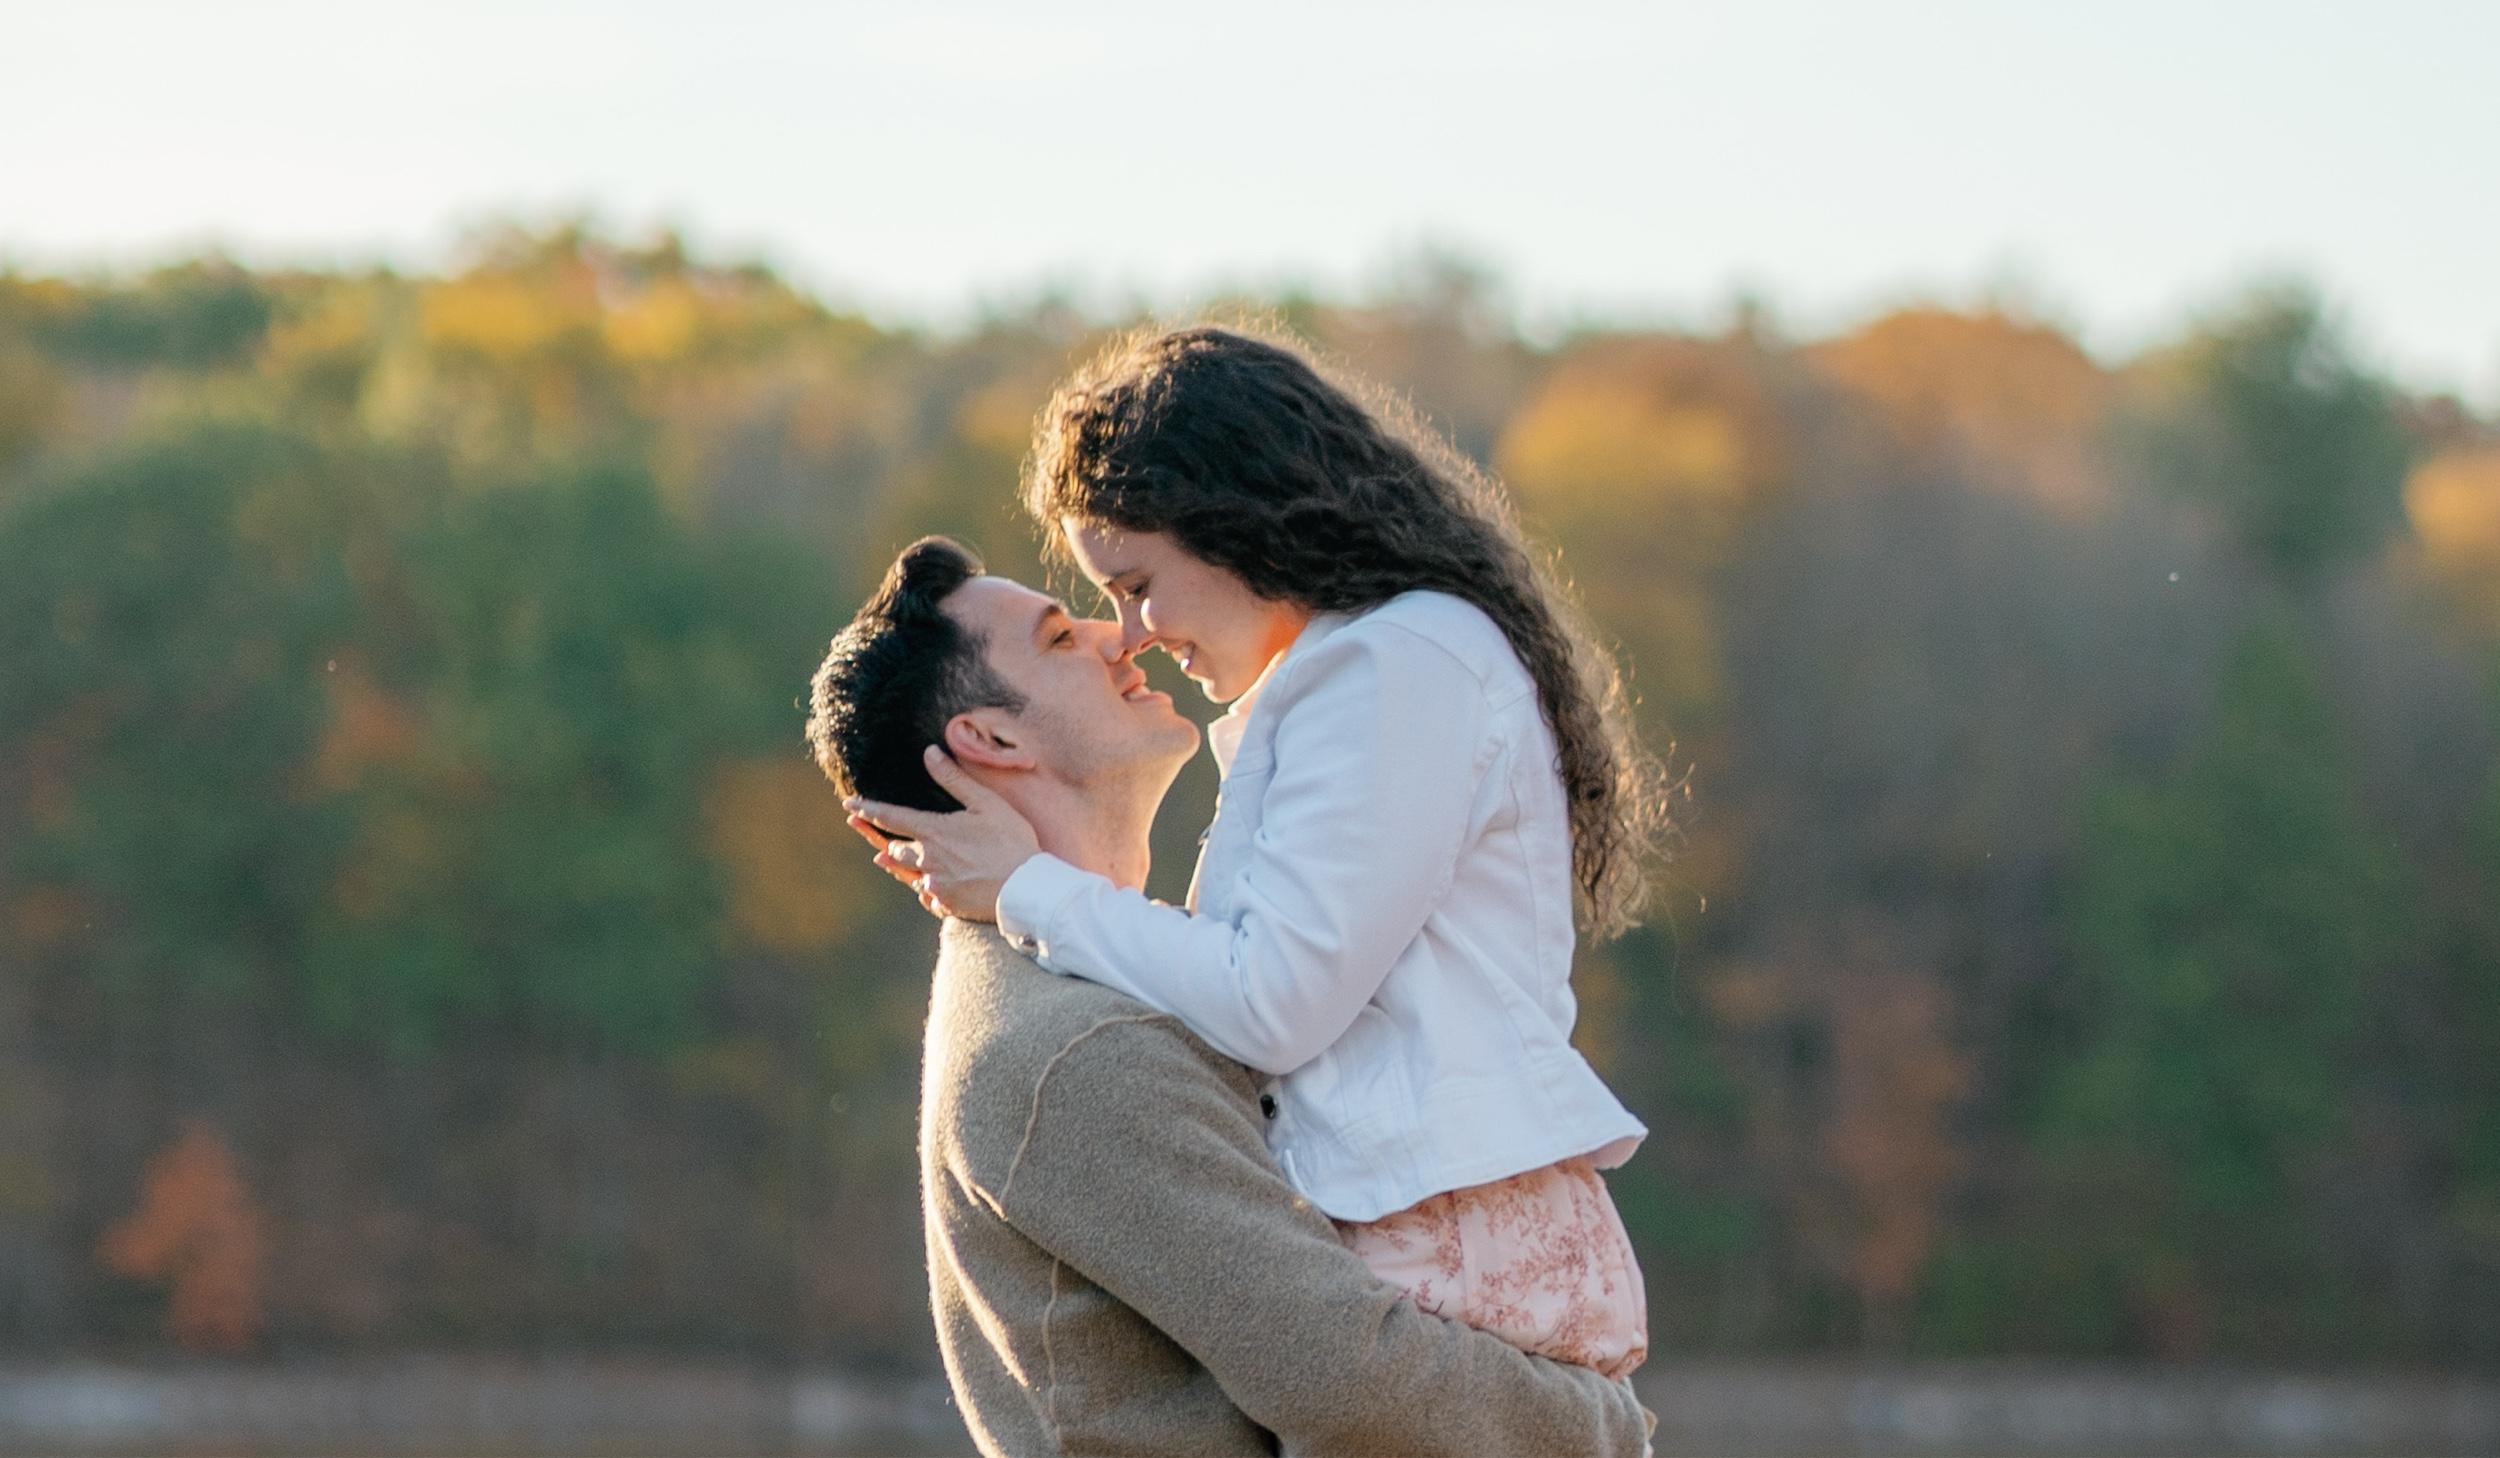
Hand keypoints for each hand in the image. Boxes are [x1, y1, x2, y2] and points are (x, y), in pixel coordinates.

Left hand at [842, 746, 1039, 923]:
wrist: (1025, 889)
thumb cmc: (1011, 842)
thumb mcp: (986, 803)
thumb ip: (954, 779)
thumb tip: (930, 752)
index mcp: (934, 832)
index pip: (890, 818)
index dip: (867, 810)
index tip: (849, 805)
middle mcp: (927, 860)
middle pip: (895, 850)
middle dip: (888, 842)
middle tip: (876, 837)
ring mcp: (934, 885)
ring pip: (908, 874)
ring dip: (901, 865)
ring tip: (890, 858)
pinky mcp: (946, 905)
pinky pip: (926, 895)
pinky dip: (925, 888)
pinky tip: (929, 885)